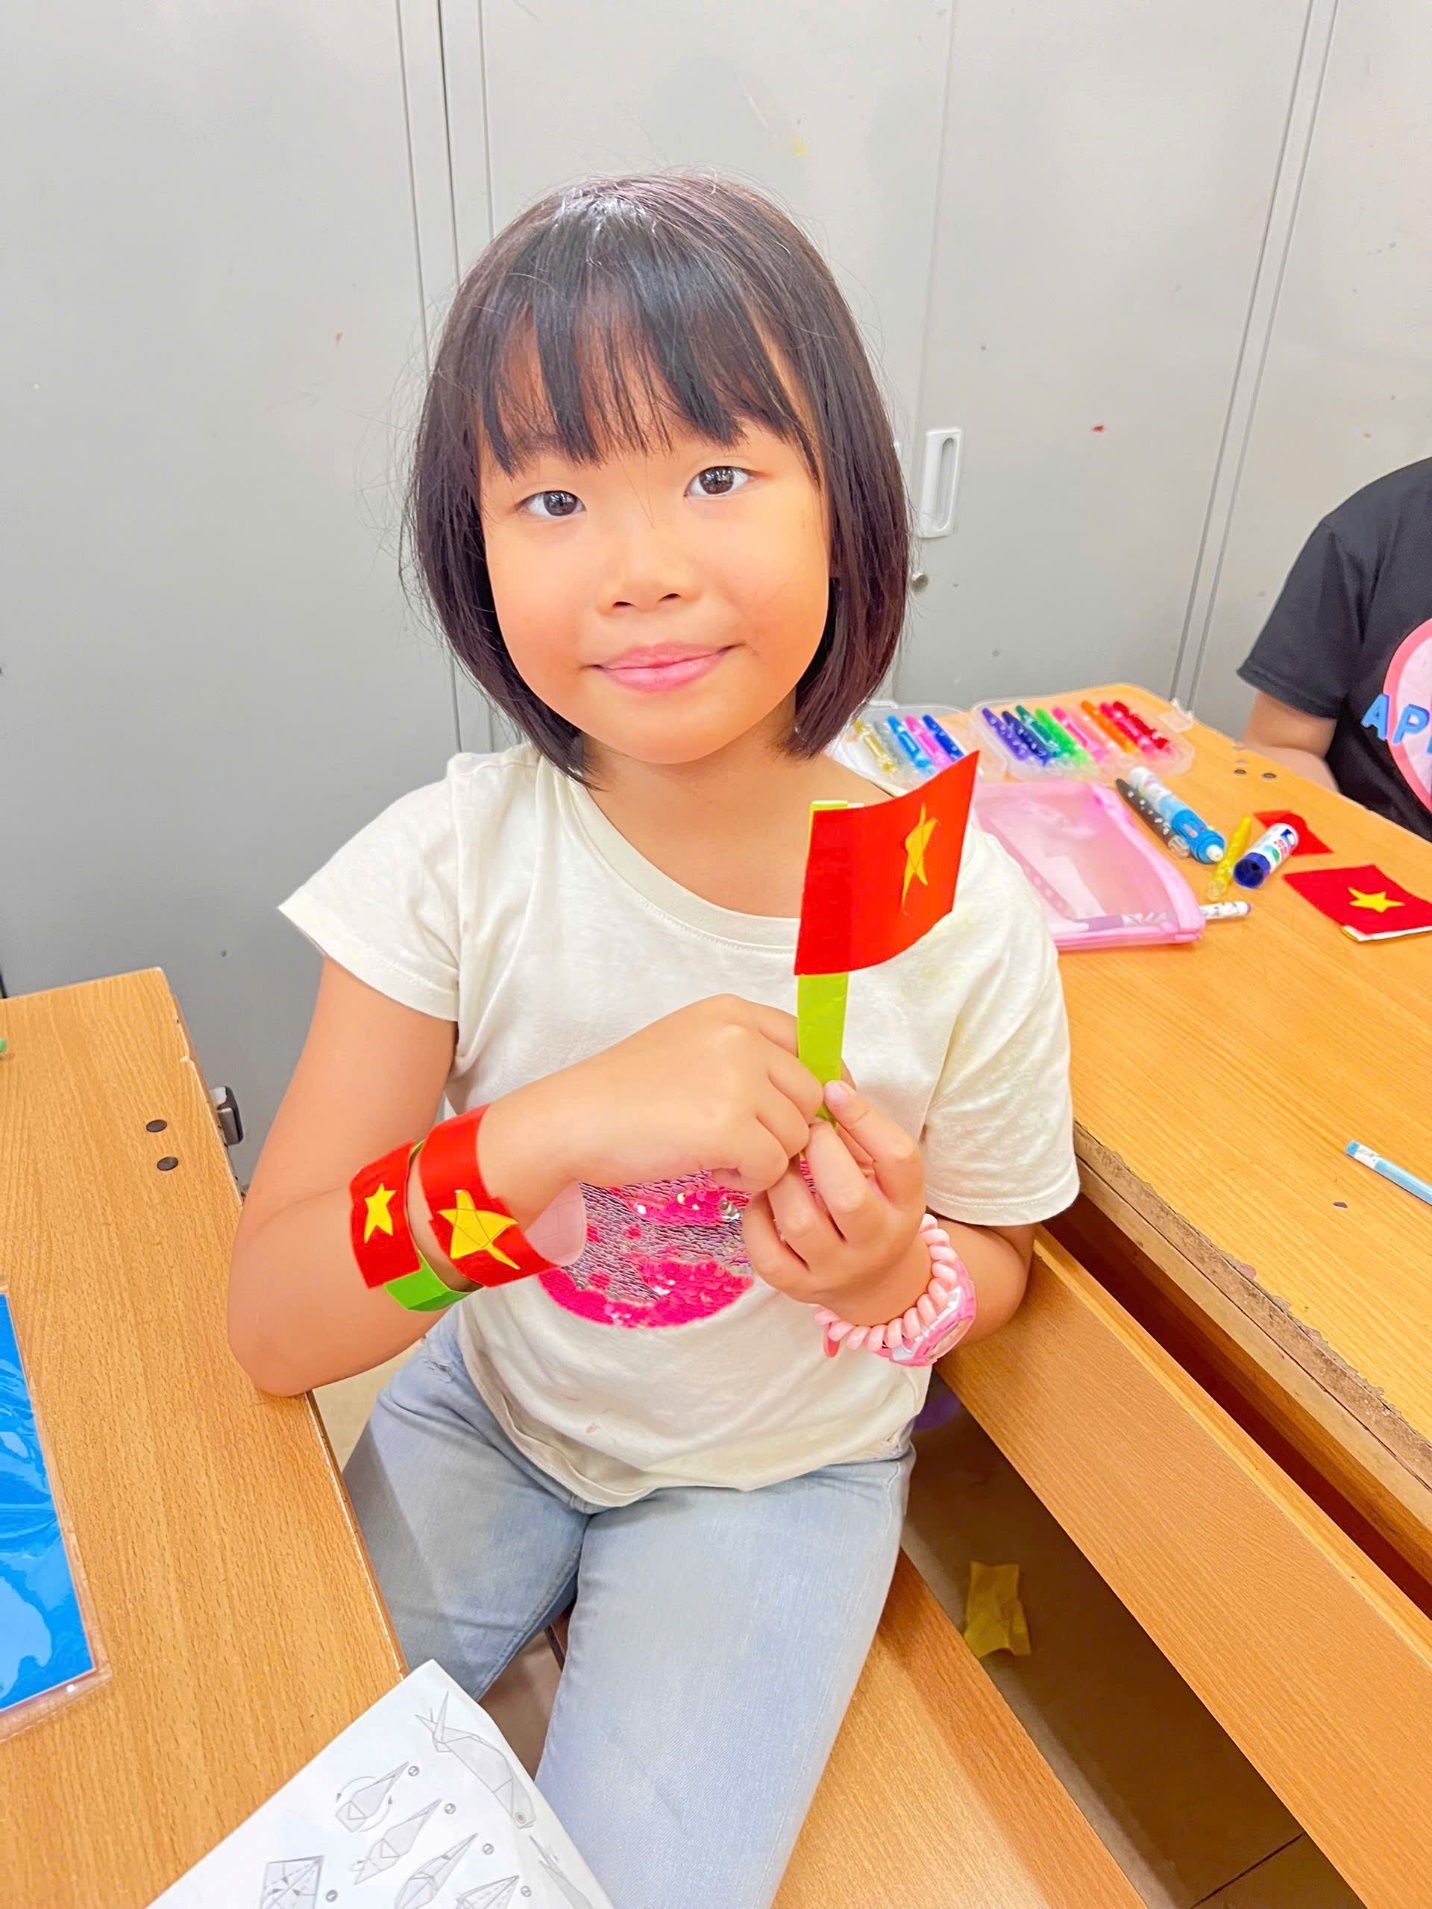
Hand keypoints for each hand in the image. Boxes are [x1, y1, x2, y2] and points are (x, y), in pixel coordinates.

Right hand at [479, 996, 823, 1224]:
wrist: (571, 1120)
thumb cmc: (622, 1092)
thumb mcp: (689, 1045)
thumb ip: (745, 1054)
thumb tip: (812, 1089)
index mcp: (732, 1012)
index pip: (808, 1042)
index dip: (818, 1081)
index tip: (809, 1112)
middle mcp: (741, 1037)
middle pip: (810, 1093)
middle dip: (787, 1128)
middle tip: (743, 1145)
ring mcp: (737, 1079)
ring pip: (796, 1134)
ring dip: (766, 1157)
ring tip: (720, 1158)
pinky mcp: (729, 1127)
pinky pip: (773, 1166)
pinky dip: (749, 1181)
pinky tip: (714, 1173)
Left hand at [741, 1079, 929, 1321]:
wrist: (875, 1284)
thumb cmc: (872, 1207)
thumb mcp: (882, 1173)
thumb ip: (859, 1133)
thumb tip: (822, 1080)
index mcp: (905, 1205)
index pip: (900, 1159)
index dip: (866, 1118)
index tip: (834, 1089)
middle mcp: (876, 1241)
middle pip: (849, 1197)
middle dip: (818, 1151)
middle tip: (804, 1130)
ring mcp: (836, 1269)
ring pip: (801, 1223)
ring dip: (782, 1181)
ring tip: (780, 1162)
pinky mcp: (797, 1287)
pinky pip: (768, 1253)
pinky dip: (757, 1217)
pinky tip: (764, 1198)